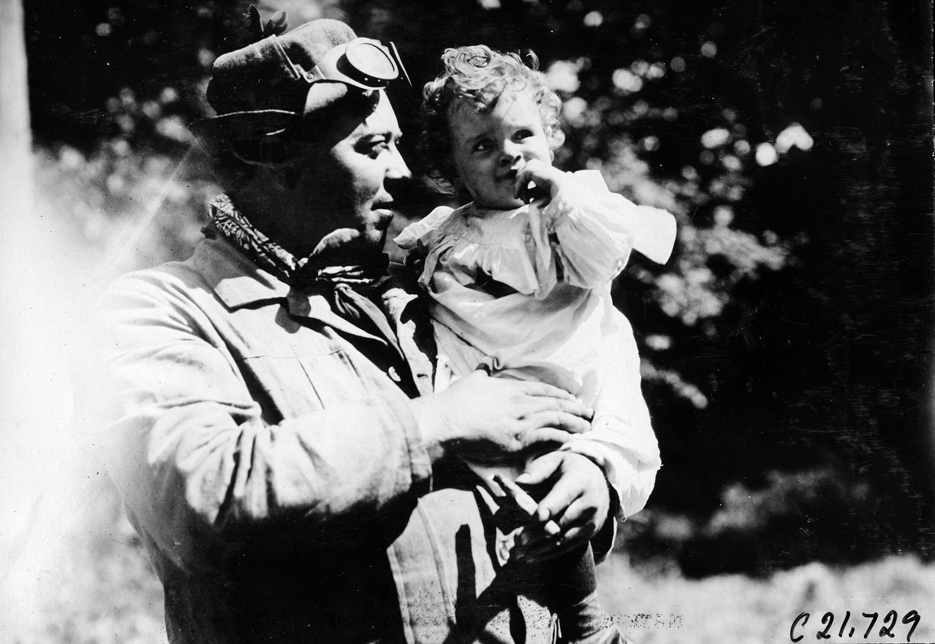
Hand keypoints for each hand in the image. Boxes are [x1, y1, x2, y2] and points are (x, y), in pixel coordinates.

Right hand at [412, 370, 592, 462]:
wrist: (447, 422)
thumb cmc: (456, 402)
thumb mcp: (473, 379)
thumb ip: (485, 369)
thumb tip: (488, 360)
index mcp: (511, 388)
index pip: (543, 390)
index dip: (560, 395)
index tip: (572, 399)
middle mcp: (521, 402)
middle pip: (555, 404)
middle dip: (574, 408)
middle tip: (588, 413)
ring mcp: (522, 421)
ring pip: (557, 419)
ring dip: (574, 423)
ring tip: (586, 427)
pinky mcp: (520, 440)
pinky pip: (549, 437)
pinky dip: (562, 437)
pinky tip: (571, 440)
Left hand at [510, 452, 610, 562]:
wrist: (599, 480)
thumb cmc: (569, 468)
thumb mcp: (556, 461)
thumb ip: (538, 470)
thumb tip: (519, 482)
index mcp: (580, 481)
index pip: (564, 496)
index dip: (551, 506)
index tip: (537, 516)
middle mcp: (590, 503)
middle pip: (563, 521)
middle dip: (540, 531)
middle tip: (519, 540)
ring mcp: (592, 521)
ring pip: (565, 538)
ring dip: (542, 548)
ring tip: (519, 554)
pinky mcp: (590, 533)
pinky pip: (569, 547)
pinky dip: (549, 554)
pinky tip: (530, 558)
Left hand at [512, 159, 569, 205]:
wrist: (562, 187)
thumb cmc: (555, 190)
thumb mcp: (540, 188)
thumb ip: (531, 189)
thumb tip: (519, 195)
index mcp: (537, 165)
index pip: (524, 175)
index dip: (522, 186)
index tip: (523, 197)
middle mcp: (534, 162)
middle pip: (520, 176)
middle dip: (520, 188)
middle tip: (521, 199)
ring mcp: (531, 164)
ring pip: (519, 179)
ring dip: (520, 191)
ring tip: (524, 201)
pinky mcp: (529, 169)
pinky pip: (520, 181)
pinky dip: (519, 190)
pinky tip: (521, 198)